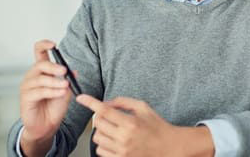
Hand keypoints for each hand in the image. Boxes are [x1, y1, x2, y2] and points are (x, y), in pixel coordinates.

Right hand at [19, 40, 73, 153]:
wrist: (47, 126)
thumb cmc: (54, 107)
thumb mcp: (66, 91)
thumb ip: (68, 80)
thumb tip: (74, 71)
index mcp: (42, 71)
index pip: (39, 52)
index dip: (44, 45)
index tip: (54, 44)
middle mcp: (32, 76)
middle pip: (40, 64)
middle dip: (54, 66)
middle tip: (65, 71)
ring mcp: (27, 87)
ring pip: (40, 78)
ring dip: (55, 82)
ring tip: (65, 86)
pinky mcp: (25, 98)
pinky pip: (38, 91)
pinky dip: (51, 91)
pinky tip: (60, 93)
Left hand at [76, 94, 213, 156]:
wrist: (168, 146)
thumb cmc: (157, 126)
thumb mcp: (143, 107)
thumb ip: (123, 102)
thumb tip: (106, 103)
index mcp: (131, 122)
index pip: (104, 110)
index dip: (90, 102)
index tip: (81, 98)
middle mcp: (124, 137)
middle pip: (98, 123)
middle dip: (99, 117)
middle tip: (108, 117)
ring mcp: (122, 150)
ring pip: (97, 138)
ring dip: (101, 131)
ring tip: (112, 130)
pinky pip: (100, 151)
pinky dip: (103, 145)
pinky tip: (113, 141)